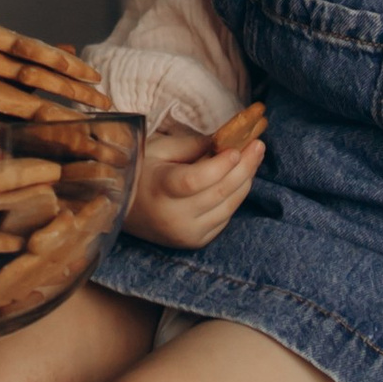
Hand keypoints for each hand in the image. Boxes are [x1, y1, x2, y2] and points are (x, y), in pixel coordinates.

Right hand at [125, 123, 263, 250]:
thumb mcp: (159, 150)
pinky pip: (225, 217)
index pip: (195, 181)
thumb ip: (192, 146)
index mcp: (159, 190)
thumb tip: (227, 140)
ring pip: (229, 206)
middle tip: (258, 145)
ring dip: (246, 181)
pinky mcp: (196, 241)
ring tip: (254, 157)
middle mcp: (174, 217)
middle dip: (244, 167)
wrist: (123, 209)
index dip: (220, 166)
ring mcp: (187, 233)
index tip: (236, 148)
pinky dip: (236, 196)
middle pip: (219, 193)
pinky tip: (241, 178)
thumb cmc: (140, 172)